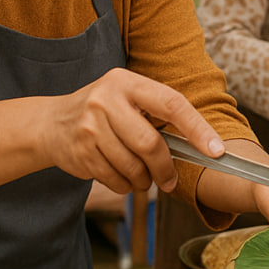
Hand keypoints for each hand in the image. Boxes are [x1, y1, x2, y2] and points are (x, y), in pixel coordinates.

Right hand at [43, 67, 223, 195]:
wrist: (51, 122)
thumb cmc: (104, 111)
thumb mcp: (127, 98)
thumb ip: (157, 113)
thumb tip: (201, 145)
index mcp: (127, 82)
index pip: (172, 104)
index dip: (197, 129)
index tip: (216, 150)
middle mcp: (106, 100)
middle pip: (149, 143)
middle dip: (164, 168)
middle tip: (168, 180)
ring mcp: (89, 126)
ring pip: (132, 166)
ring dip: (143, 181)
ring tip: (142, 178)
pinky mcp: (80, 151)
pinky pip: (114, 179)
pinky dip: (124, 185)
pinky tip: (121, 177)